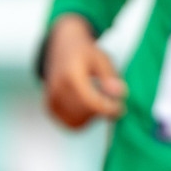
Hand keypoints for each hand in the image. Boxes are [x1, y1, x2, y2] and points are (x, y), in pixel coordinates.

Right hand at [43, 14, 126, 128]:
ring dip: (91, 117)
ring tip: (98, 102)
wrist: (61, 47)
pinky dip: (81, 119)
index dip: (108, 109)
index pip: (91, 102)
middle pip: (84, 114)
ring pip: (76, 122)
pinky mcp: (50, 107)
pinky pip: (68, 123)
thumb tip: (120, 94)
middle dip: (101, 112)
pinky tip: (88, 107)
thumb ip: (110, 77)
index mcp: (71, 76)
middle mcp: (57, 89)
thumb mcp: (102, 58)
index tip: (121, 108)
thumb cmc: (83, 52)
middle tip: (112, 102)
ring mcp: (51, 99)